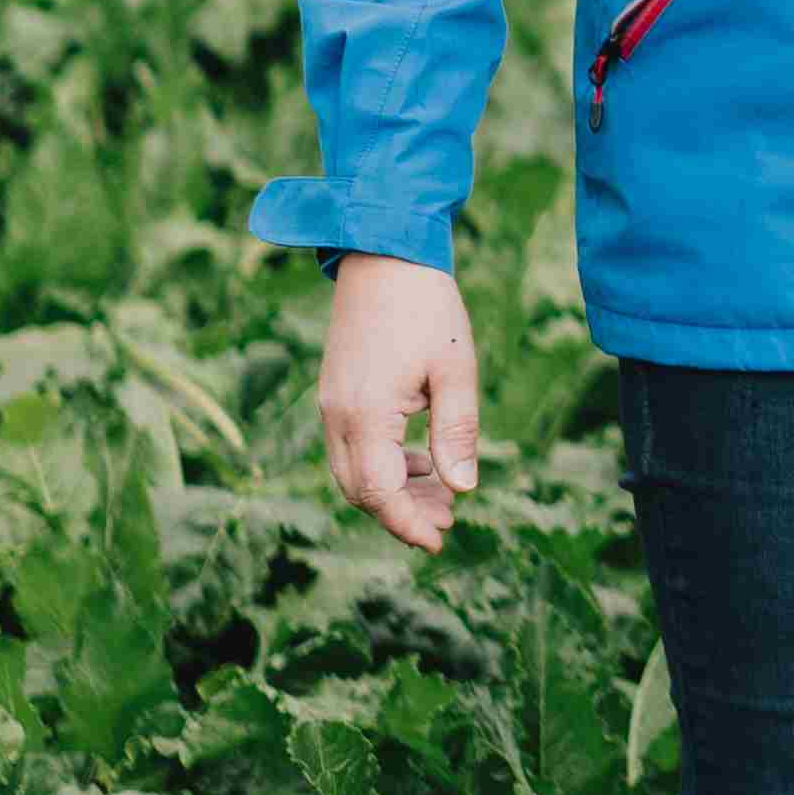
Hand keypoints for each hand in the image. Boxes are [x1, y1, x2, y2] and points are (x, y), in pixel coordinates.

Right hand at [314, 254, 482, 549]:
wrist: (384, 253)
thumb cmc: (427, 308)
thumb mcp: (455, 372)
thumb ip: (457, 434)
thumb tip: (463, 488)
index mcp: (366, 415)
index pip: (380, 493)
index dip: (408, 524)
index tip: (439, 541)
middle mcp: (337, 416)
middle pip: (360, 491)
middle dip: (402, 514)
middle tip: (448, 520)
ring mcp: (330, 404)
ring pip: (351, 472)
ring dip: (392, 491)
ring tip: (441, 494)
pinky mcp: (335, 392)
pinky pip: (350, 447)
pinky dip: (381, 465)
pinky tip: (420, 460)